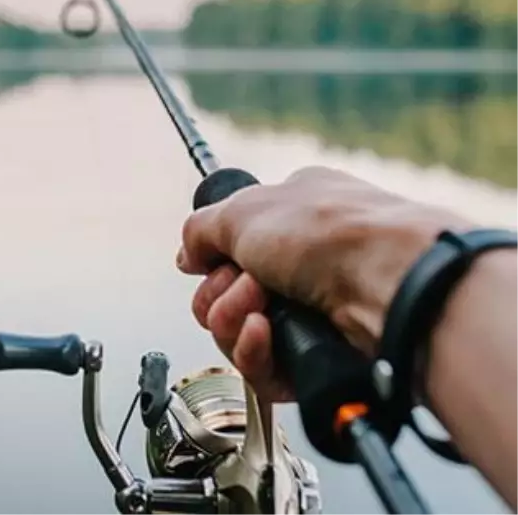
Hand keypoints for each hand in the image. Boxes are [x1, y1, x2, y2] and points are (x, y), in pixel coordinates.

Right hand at [177, 166, 473, 401]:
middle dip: (219, 294)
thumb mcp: (244, 209)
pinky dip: (254, 352)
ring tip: (259, 309)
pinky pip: (261, 369)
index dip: (212, 260)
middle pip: (224, 295)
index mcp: (293, 215)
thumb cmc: (332, 233)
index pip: (231, 247)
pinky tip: (266, 333)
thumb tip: (187, 255)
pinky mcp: (317, 357)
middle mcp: (303, 264)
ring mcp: (312, 312)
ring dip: (232, 320)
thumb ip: (201, 229)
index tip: (208, 262)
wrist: (391, 283)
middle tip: (243, 283)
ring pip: (237, 334)